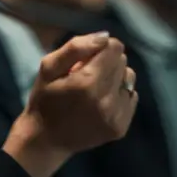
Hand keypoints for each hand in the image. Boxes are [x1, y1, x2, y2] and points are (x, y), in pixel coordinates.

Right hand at [3, 33, 137, 176]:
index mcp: (87, 82)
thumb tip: (105, 37)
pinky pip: (132, 96)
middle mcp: (106, 100)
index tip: (85, 60)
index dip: (100, 49)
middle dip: (106, 63)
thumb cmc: (45, 99)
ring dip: (115, 78)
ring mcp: (115, 116)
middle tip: (85, 76)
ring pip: (130, 78)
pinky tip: (101, 104)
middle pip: (122, 61)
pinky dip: (118, 95)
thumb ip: (76, 47)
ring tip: (94, 89)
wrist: (46, 140)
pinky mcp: (120, 127)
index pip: (115, 47)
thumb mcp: (49, 68)